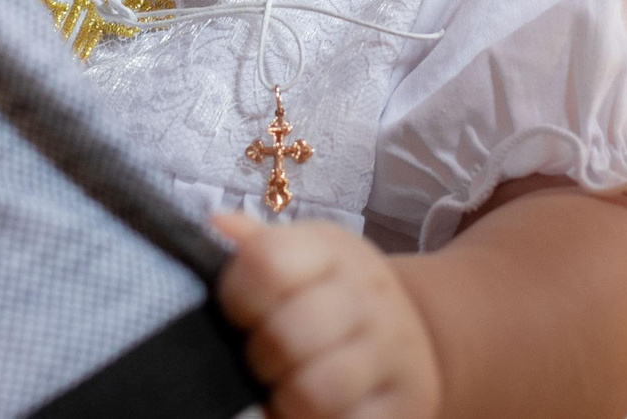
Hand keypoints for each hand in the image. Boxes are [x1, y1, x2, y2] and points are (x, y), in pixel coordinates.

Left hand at [214, 213, 442, 418]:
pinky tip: (318, 412)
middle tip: (264, 362)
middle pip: (286, 334)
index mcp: (335, 249)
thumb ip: (256, 248)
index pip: (267, 262)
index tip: (240, 314)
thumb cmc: (334, 302)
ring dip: (287, 401)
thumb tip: (215, 226)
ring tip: (288, 391)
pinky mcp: (408, 402)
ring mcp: (395, 350)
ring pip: (314, 390)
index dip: (237, 296)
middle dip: (259, 358)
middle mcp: (371, 294)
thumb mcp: (303, 261)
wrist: (410, 337)